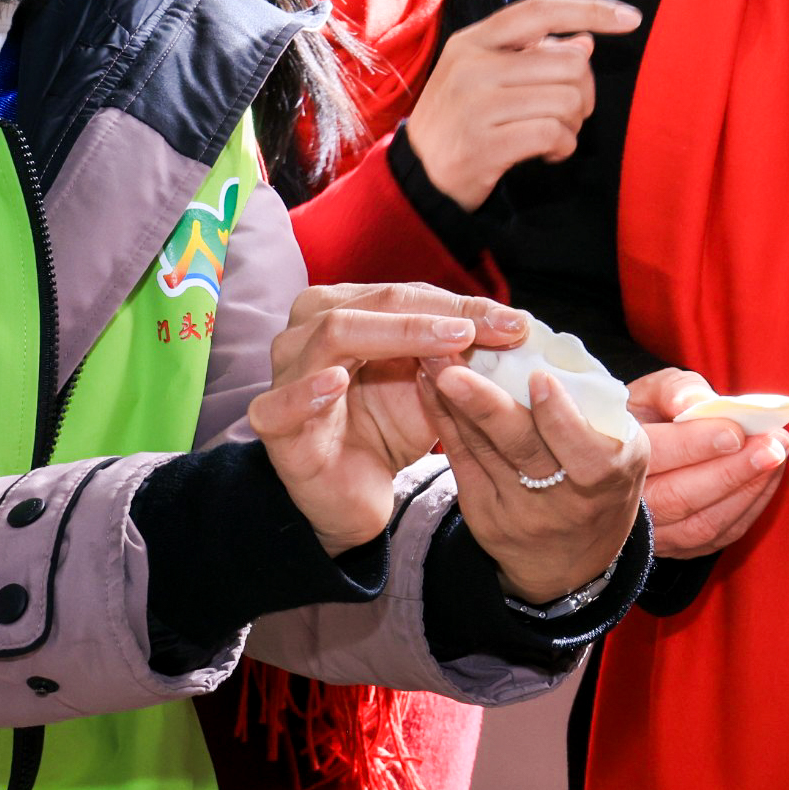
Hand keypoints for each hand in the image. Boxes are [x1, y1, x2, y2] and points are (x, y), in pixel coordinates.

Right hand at [249, 282, 529, 551]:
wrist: (354, 495)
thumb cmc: (387, 427)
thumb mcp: (431, 384)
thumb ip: (460, 350)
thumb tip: (516, 322)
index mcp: (343, 308)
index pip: (406, 295)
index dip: (462, 305)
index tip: (516, 323)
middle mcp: (307, 330)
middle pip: (374, 304)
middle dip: (438, 316)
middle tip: (486, 331)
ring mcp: (284, 374)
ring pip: (334, 334)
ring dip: (395, 336)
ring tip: (444, 343)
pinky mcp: (272, 423)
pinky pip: (282, 402)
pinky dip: (307, 390)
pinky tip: (335, 382)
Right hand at [404, 0, 642, 207]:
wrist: (418, 176)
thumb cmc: (462, 120)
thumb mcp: (485, 76)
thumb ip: (532, 54)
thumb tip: (584, 41)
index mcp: (473, 40)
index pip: (541, 10)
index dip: (590, 9)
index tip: (630, 18)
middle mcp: (472, 65)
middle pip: (570, 63)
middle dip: (584, 93)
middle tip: (568, 114)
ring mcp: (475, 105)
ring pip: (568, 100)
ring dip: (574, 125)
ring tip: (554, 135)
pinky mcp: (483, 144)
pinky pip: (554, 134)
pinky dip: (563, 147)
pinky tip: (548, 154)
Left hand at [422, 361, 650, 602]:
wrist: (571, 563)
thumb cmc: (603, 486)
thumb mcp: (624, 452)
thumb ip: (597, 409)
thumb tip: (554, 350)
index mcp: (607, 475)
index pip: (582, 450)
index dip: (560, 416)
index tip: (539, 377)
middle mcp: (563, 499)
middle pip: (522, 450)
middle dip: (486, 407)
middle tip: (455, 370)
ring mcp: (519, 510)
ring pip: (482, 449)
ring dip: (453, 402)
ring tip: (433, 359)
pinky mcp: (483, 513)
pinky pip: (461, 460)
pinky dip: (444, 420)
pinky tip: (428, 386)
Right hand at [630, 368, 788, 558]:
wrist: (633, 457)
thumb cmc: (644, 418)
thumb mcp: (649, 391)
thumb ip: (673, 389)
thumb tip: (695, 403)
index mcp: (614, 457)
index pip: (655, 455)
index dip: (696, 445)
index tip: (736, 431)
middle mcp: (627, 506)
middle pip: (681, 496)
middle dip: (733, 470)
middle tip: (774, 444)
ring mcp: (651, 534)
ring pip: (702, 524)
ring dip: (747, 490)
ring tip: (777, 455)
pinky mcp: (678, 548)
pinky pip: (717, 538)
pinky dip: (748, 509)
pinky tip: (768, 478)